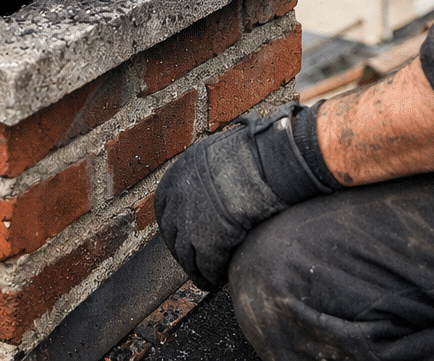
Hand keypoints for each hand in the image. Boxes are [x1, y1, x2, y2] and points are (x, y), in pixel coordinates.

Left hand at [155, 104, 338, 289]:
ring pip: (187, 257)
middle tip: (195, 261)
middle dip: (183, 252)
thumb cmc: (253, 153)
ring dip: (196, 271)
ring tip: (207, 278)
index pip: (164, 209)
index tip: (183, 236)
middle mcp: (178, 199)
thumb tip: (210, 187)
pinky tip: (219, 280)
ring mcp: (190, 222)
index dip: (174, 226)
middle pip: (173, 235)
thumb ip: (205, 174)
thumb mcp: (216, 155)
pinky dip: (211, 277)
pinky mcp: (209, 243)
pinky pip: (206, 267)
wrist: (269, 162)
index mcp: (177, 175)